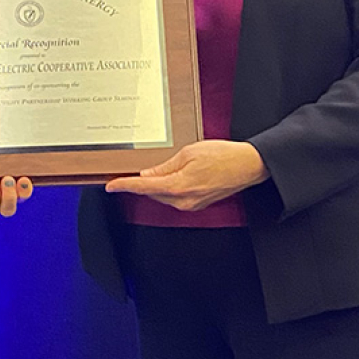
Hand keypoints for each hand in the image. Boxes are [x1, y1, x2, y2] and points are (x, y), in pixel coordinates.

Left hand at [104, 141, 268, 211]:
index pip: (144, 187)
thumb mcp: (188, 154)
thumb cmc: (223, 156)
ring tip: (159, 168)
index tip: (110, 186)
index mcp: (179, 186)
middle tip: (131, 170)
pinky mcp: (197, 205)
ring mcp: (191, 205)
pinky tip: (172, 175)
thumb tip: (147, 176)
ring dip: (156, 184)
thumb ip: (165, 167)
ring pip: (162, 196)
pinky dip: (168, 188)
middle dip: (141, 182)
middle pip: (151, 192)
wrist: (248, 166)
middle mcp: (183, 201)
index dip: (124, 186)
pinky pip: (174, 197)